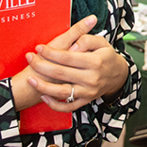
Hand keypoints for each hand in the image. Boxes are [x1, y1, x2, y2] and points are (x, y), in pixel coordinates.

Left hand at [12, 15, 128, 112]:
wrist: (118, 76)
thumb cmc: (106, 56)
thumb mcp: (101, 42)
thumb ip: (86, 39)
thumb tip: (72, 47)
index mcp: (95, 62)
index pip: (67, 57)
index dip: (51, 52)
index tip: (39, 47)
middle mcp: (91, 78)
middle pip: (61, 73)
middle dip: (41, 66)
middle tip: (29, 58)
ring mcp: (88, 92)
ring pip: (61, 92)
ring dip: (43, 87)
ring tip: (30, 79)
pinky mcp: (85, 101)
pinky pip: (67, 107)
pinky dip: (54, 104)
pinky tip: (44, 95)